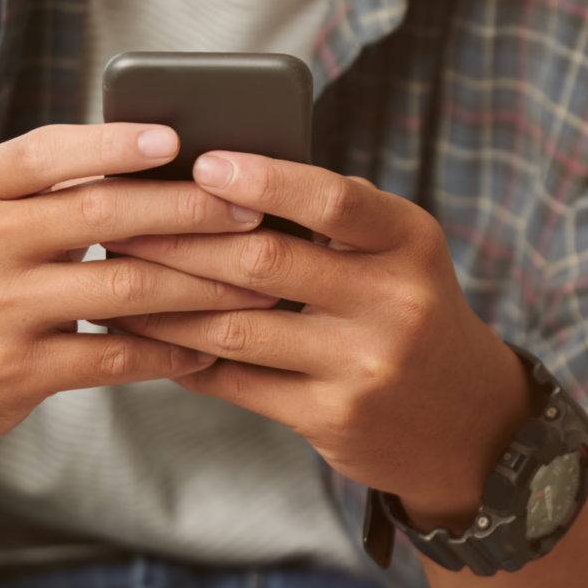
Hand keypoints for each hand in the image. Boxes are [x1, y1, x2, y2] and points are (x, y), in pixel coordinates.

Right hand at [0, 122, 282, 449]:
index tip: (176, 137)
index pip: (46, 152)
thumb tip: (178, 158)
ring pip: (121, 289)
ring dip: (201, 286)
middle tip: (251, 210)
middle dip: (187, 210)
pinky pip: (112, 358)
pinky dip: (170, 350)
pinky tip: (211, 345)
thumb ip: (60, 190)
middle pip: (100, 215)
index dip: (111, 143)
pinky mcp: (13, 371)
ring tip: (258, 285)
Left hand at [99, 151, 532, 522]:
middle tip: (120, 221)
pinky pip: (238, 382)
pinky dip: (183, 357)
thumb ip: (333, 218)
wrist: (470, 424)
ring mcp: (364, 366)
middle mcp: (394, 303)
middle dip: (181, 240)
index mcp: (410, 242)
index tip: (202, 163)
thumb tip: (219, 177)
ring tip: (116, 278)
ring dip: (165, 303)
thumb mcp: (400, 255)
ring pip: (238, 327)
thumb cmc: (411, 315)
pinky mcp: (334, 419)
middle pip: (266, 262)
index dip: (264, 178)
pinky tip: (147, 337)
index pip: (333, 199)